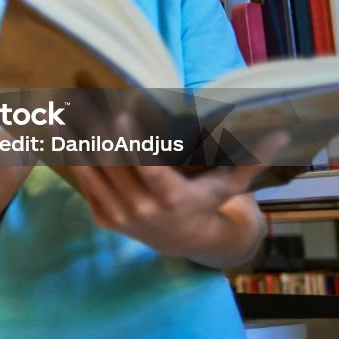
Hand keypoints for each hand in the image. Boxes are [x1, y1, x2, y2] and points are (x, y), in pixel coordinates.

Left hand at [68, 130, 287, 265]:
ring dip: (73, 141)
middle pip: (114, 165)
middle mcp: (142, 210)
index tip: (120, 112)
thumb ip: (250, 157)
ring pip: (91, 173)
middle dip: (95, 129)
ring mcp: (119, 216)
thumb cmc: (208, 202)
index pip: (148, 168)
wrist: (185, 242)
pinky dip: (71, 159)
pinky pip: (84, 184)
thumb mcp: (230, 183)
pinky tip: (59, 133)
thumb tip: (281, 131)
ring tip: (57, 109)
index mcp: (172, 199)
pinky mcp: (102, 218)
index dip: (134, 142)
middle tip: (80, 96)